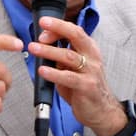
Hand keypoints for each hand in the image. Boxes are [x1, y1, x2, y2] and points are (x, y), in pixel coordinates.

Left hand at [30, 16, 127, 135]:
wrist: (102, 111)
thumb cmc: (86, 89)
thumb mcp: (73, 69)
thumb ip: (60, 58)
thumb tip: (42, 47)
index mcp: (88, 50)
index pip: (74, 31)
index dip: (58, 26)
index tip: (44, 25)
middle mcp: (92, 57)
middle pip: (76, 36)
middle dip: (58, 28)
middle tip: (42, 24)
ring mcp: (91, 71)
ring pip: (69, 56)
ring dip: (49, 51)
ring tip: (34, 48)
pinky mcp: (87, 86)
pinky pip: (68, 77)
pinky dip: (54, 73)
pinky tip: (42, 71)